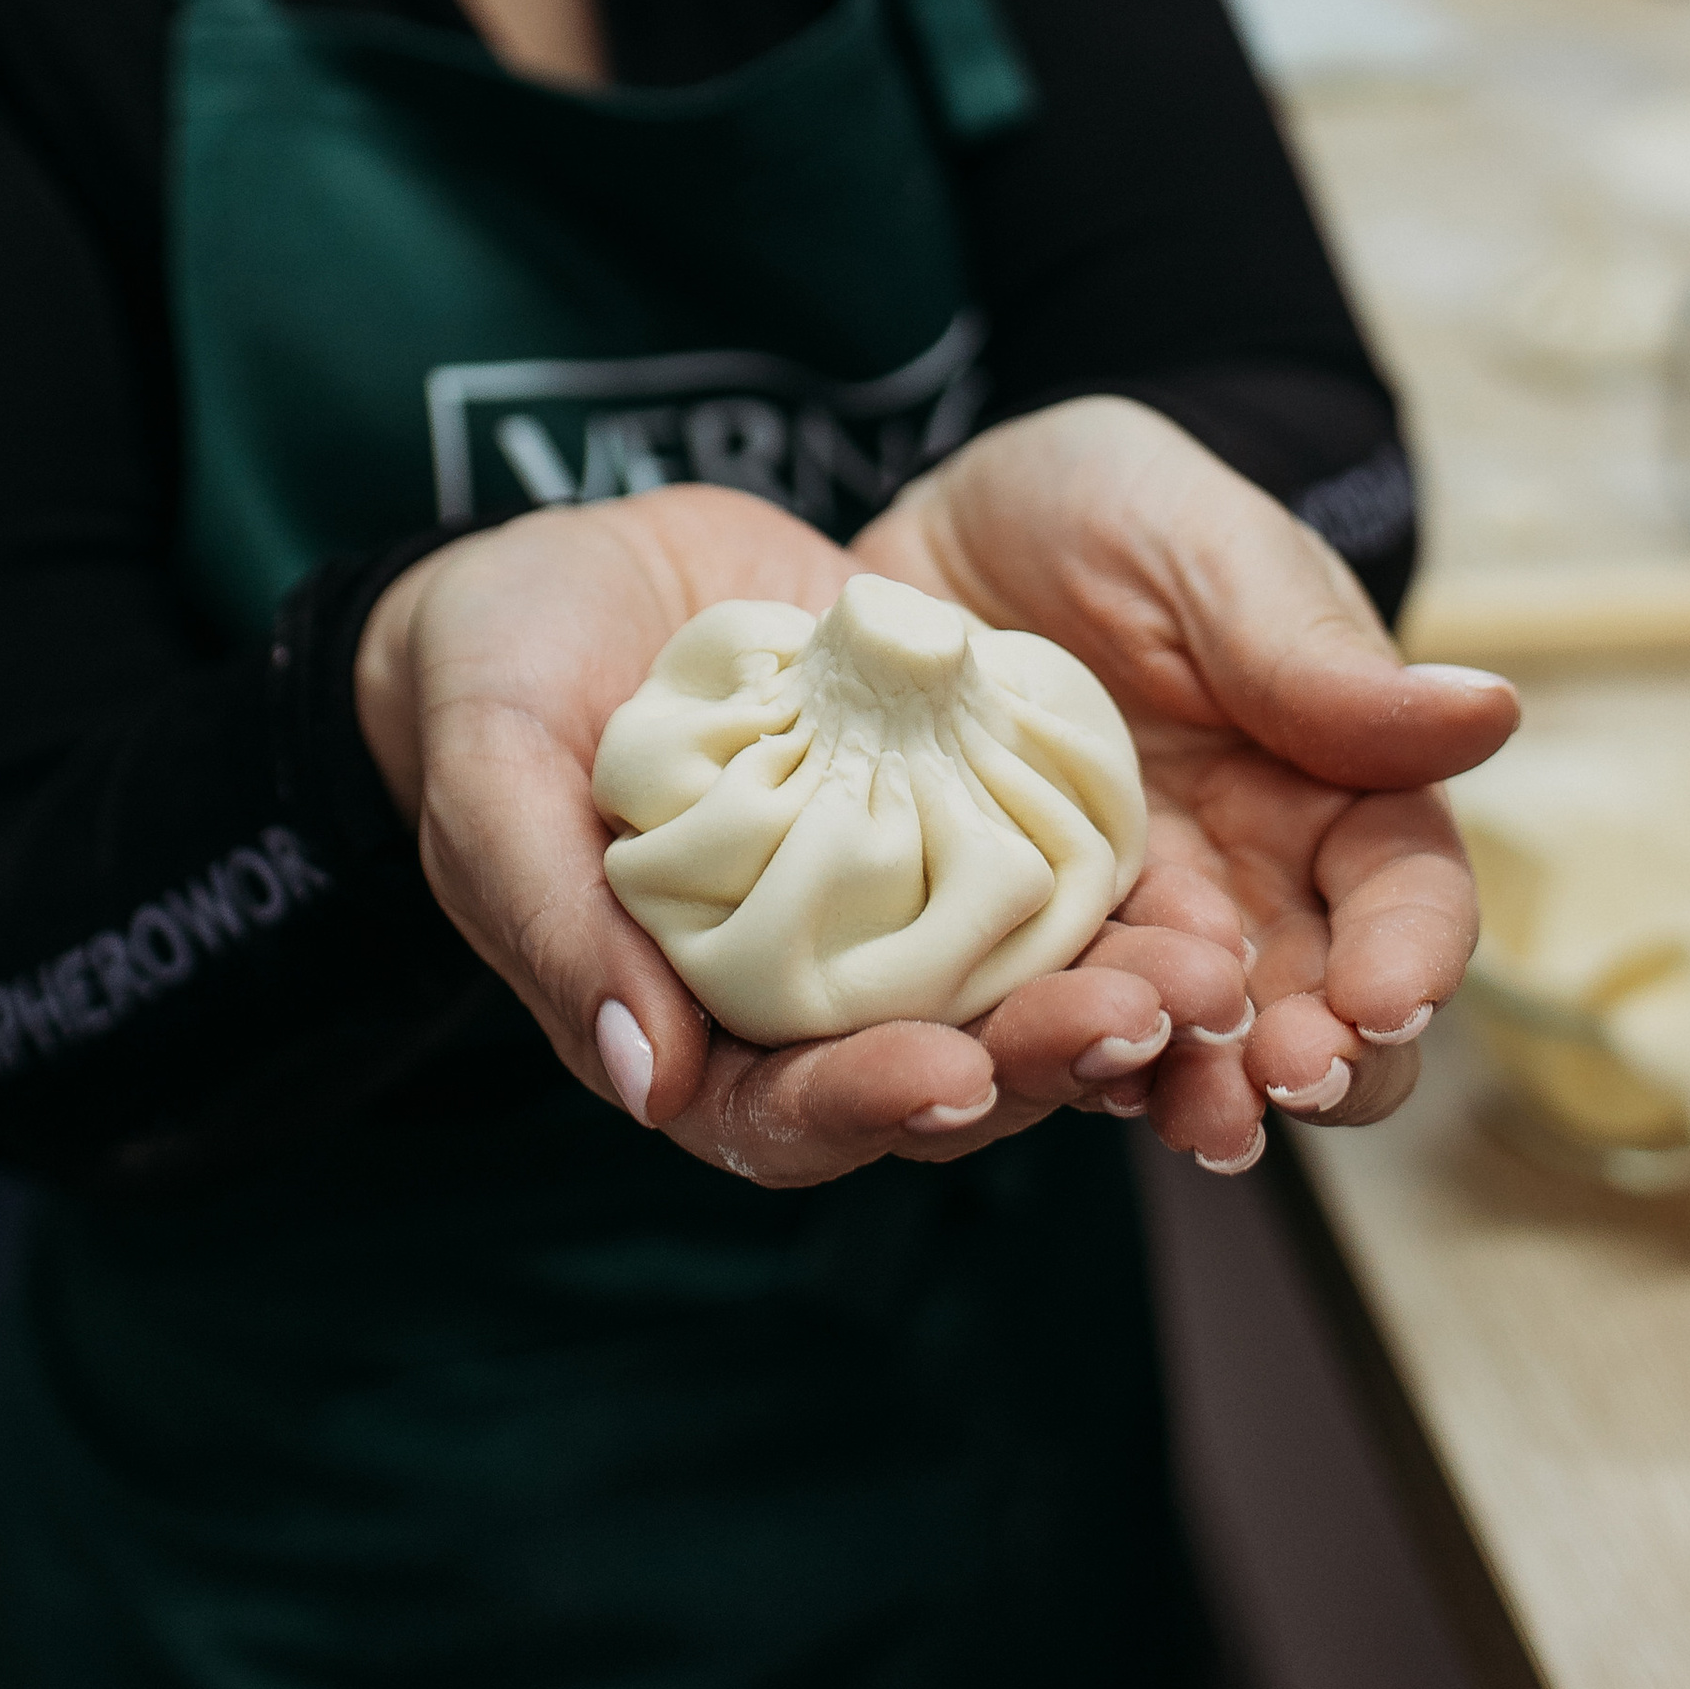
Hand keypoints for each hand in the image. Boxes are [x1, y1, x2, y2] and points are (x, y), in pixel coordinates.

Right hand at [354, 484, 1244, 1188]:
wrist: (548, 573)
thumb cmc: (487, 687)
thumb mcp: (490, 782)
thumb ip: (552, 919)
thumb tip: (644, 1078)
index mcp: (687, 1028)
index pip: (786, 1115)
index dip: (871, 1103)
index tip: (951, 1075)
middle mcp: (804, 990)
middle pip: (935, 1066)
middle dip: (1037, 1056)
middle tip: (1134, 1021)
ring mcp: (885, 900)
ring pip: (1012, 984)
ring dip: (1111, 990)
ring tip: (1201, 973)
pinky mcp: (943, 801)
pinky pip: (1039, 863)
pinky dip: (1119, 886)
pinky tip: (1196, 877)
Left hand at [852, 397, 1518, 1170]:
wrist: (947, 505)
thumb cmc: (1109, 506)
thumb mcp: (1209, 551)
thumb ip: (1318, 655)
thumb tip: (1490, 709)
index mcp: (1330, 787)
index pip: (1403, 893)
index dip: (1409, 954)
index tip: (1389, 1000)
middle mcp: (1242, 882)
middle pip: (1312, 1009)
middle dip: (1311, 1062)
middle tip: (1279, 1080)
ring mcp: (1123, 920)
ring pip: (1175, 1038)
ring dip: (1179, 1080)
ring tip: (1170, 1104)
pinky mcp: (1006, 936)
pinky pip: (1029, 1015)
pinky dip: (1034, 1053)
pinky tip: (1021, 1070)